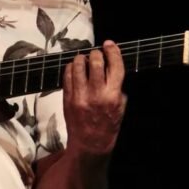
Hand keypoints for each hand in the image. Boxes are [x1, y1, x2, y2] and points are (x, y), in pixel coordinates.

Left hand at [63, 40, 125, 155]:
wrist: (90, 144)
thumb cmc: (108, 125)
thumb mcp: (121, 107)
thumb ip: (118, 86)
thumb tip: (112, 66)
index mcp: (113, 96)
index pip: (115, 66)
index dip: (113, 51)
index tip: (109, 44)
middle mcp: (96, 94)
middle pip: (95, 61)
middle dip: (96, 53)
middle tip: (96, 54)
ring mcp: (80, 95)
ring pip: (78, 65)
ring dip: (82, 58)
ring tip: (84, 60)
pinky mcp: (67, 97)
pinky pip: (67, 74)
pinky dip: (71, 67)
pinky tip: (75, 69)